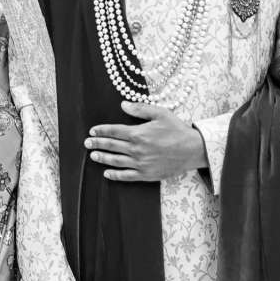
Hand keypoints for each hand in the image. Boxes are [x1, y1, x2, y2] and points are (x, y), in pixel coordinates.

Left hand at [87, 103, 204, 182]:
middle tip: (87, 143)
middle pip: (111, 146)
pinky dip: (115, 175)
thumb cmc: (177, 130)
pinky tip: (107, 173)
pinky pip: (126, 176)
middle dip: (97, 144)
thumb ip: (140, 109)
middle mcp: (136, 149)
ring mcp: (140, 163)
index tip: (92, 131)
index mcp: (138, 133)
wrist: (192, 150)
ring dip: (103, 158)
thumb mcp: (160, 113)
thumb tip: (123, 104)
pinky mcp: (146, 174)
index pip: (114, 131)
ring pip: (116, 161)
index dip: (101, 131)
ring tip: (93, 156)